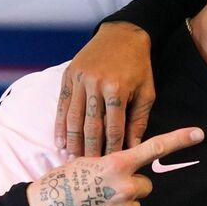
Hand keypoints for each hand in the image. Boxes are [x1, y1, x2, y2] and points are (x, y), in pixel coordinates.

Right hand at [28, 127, 203, 205]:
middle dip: (131, 186)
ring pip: (135, 203)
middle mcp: (125, 186)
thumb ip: (113, 163)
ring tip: (96, 203)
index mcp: (117, 164)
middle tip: (106, 188)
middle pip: (146, 184)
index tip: (199, 133)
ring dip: (122, 204)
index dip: (179, 140)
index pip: (154, 148)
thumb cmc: (62, 183)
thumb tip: (127, 166)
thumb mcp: (86, 162)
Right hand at [55, 22, 156, 157]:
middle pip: (91, 126)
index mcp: (118, 89)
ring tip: (74, 161)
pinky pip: (61, 105)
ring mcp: (79, 80)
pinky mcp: (68, 76)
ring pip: (73, 118)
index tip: (111, 166)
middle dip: (90, 150)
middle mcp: (95, 85)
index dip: (112, 149)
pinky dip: (60, 125)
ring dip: (73, 142)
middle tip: (90, 171)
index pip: (113, 127)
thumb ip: (139, 120)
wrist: (122, 35)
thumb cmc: (139, 66)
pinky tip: (60, 142)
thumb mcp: (146, 92)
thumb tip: (134, 148)